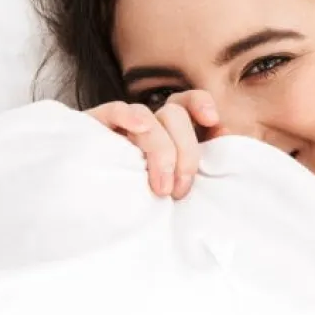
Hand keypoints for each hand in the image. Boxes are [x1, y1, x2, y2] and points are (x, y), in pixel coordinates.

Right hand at [86, 90, 219, 198]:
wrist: (90, 212)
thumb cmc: (140, 201)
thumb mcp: (176, 186)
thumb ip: (199, 164)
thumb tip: (224, 136)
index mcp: (167, 131)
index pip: (187, 102)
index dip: (201, 104)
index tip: (213, 122)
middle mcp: (146, 123)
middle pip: (174, 114)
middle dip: (185, 153)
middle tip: (179, 191)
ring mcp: (120, 125)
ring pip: (148, 115)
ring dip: (161, 150)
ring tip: (161, 189)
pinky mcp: (94, 128)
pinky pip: (115, 110)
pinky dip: (129, 115)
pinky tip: (137, 127)